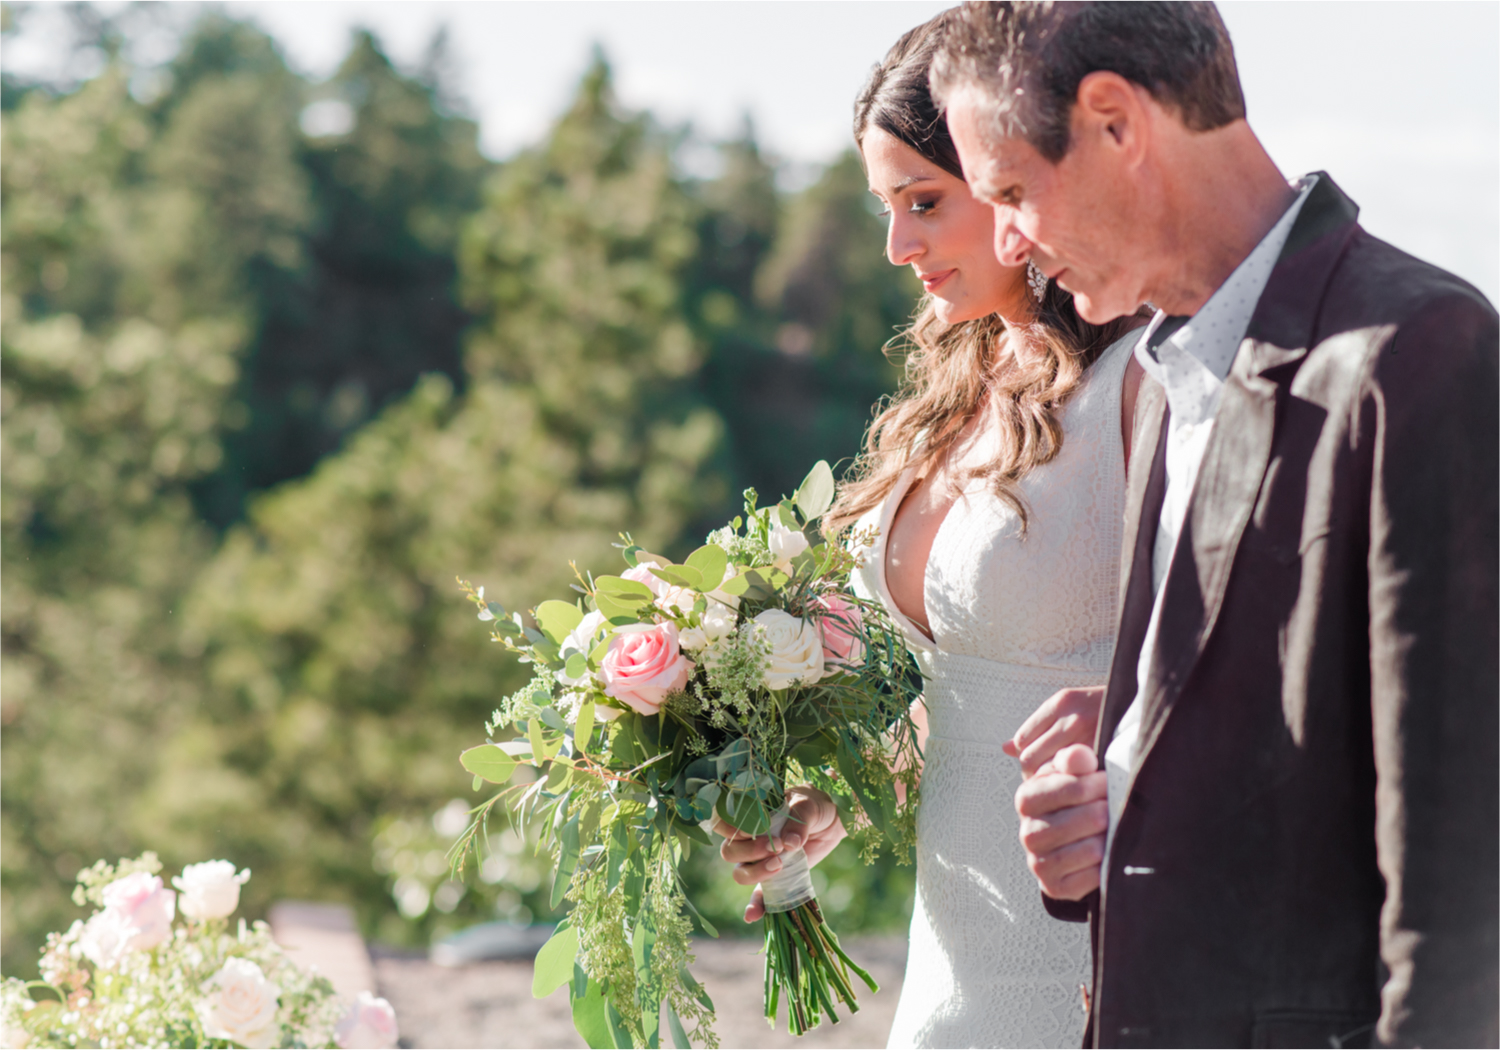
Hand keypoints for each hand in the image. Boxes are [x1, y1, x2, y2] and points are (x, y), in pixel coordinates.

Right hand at [712, 786, 844, 922]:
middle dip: (750, 852)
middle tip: (776, 847)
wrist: (830, 822)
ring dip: (755, 873)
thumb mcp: (808, 805)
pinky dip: (755, 906)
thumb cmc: (813, 806)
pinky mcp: (772, 877)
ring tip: (780, 865)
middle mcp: (748, 838)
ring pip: (740, 872)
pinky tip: (753, 916)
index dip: (734, 829)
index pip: (724, 823)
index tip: (757, 830)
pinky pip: (758, 895)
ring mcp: (758, 860)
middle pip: (730, 851)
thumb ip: (798, 821)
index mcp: (749, 814)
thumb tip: (789, 842)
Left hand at [1003, 686, 1104, 778]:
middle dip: (1033, 773)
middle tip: (1043, 783)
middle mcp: (1073, 717)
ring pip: (1049, 770)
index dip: (1025, 757)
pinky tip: (1075, 783)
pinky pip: (1075, 777)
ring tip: (1057, 786)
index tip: (1034, 768)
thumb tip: (1005, 748)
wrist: (1153, 711)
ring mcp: (1092, 737)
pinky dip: (1070, 782)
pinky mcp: (1107, 755)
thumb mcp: (1072, 709)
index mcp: (1061, 702)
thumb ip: (1038, 727)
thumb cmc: (1107, 712)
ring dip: (1050, 781)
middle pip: (1031, 758)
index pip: (1022, 740)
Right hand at [1015, 743, 1107, 900]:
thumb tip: (1080, 756)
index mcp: (1027, 798)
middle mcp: (1027, 832)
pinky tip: (1103, 854)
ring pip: (1091, 848)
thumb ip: (1074, 759)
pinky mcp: (1054, 887)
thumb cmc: (1071, 803)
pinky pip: (1092, 876)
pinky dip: (1104, 866)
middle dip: (1106, 811)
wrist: (1068, 842)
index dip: (1098, 784)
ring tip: (1109, 830)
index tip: (1106, 782)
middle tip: (1112, 808)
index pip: (1072, 787)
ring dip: (1107, 838)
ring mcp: (1039, 862)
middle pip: (1086, 819)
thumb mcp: (1070, 775)